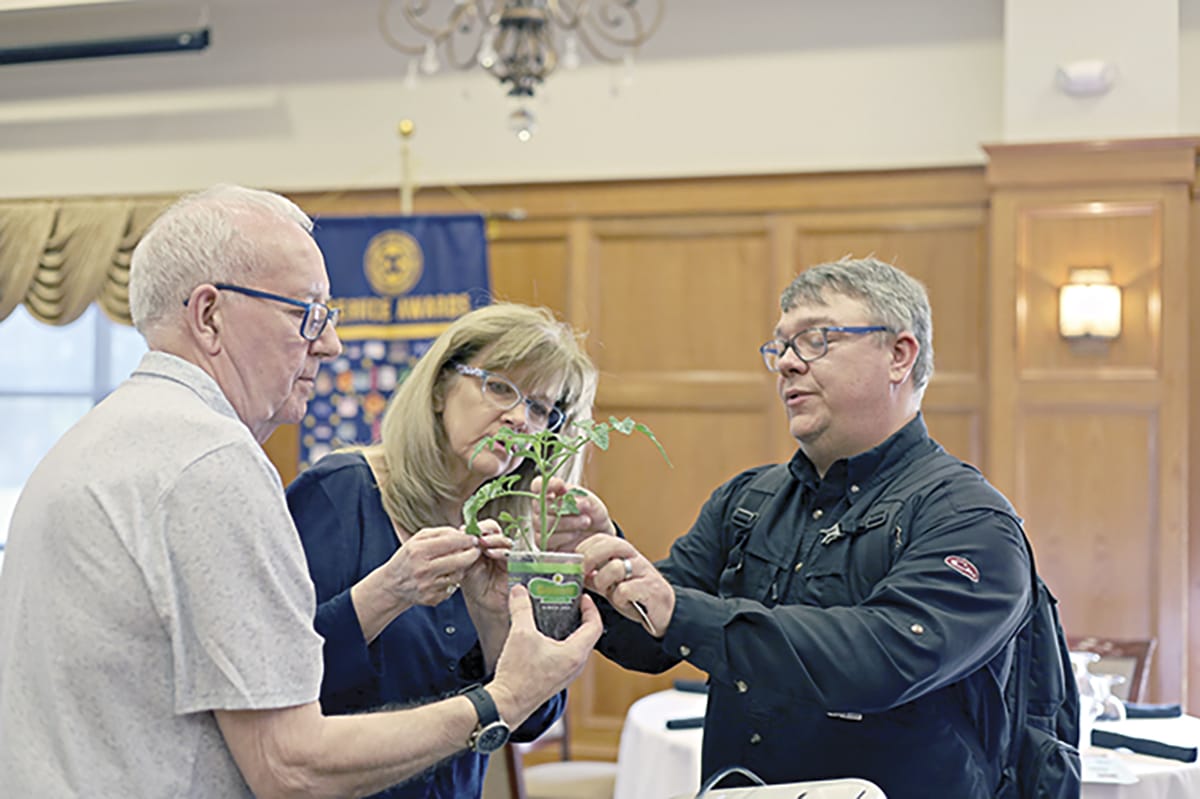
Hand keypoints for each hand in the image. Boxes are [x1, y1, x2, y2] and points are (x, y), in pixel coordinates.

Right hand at [378, 526, 481, 607]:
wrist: (392, 585)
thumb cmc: (408, 558)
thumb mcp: (417, 539)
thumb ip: (440, 533)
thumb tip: (462, 532)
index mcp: (418, 551)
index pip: (450, 542)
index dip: (466, 539)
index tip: (474, 538)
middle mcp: (423, 569)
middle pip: (458, 561)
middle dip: (472, 554)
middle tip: (476, 549)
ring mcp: (427, 586)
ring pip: (458, 575)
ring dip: (463, 567)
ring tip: (460, 561)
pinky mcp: (431, 599)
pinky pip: (451, 588)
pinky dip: (453, 581)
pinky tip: (447, 575)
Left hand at [459, 520, 512, 617]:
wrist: (485, 604)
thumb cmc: (474, 586)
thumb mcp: (464, 564)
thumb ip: (464, 550)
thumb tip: (462, 532)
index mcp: (480, 543)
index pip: (481, 527)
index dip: (475, 526)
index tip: (465, 530)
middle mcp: (494, 545)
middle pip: (493, 528)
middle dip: (484, 528)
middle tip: (476, 534)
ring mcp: (505, 554)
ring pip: (503, 538)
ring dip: (493, 539)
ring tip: (483, 543)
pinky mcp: (515, 563)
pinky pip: (510, 552)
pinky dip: (500, 550)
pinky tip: (491, 553)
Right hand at [486, 585, 601, 726]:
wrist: (506, 704)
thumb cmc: (518, 675)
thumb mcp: (520, 634)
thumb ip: (521, 608)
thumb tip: (519, 591)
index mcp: (575, 654)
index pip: (595, 626)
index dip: (591, 608)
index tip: (583, 597)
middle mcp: (576, 666)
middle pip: (588, 636)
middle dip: (580, 617)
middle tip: (569, 603)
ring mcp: (566, 675)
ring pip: (577, 648)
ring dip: (570, 631)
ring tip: (556, 616)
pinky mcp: (555, 680)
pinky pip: (566, 657)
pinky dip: (561, 643)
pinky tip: (543, 637)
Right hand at [531, 476, 616, 552]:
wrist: (600, 536)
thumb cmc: (593, 515)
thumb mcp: (590, 501)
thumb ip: (577, 494)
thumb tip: (565, 493)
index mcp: (551, 494)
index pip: (538, 485)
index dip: (545, 484)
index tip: (560, 485)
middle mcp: (542, 510)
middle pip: (540, 505)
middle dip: (564, 506)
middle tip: (585, 506)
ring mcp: (542, 528)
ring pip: (544, 523)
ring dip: (567, 522)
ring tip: (586, 522)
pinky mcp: (544, 544)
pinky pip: (547, 540)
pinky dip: (563, 536)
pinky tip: (575, 534)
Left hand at [578, 533, 673, 637]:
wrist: (665, 610)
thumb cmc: (637, 594)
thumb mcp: (611, 583)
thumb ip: (594, 576)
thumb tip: (574, 572)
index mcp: (624, 552)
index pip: (601, 538)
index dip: (585, 547)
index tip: (576, 561)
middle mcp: (634, 558)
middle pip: (610, 545)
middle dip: (591, 559)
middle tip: (585, 573)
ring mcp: (643, 572)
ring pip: (615, 568)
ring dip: (605, 582)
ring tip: (609, 592)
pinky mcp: (650, 589)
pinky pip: (625, 590)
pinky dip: (620, 599)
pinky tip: (623, 602)